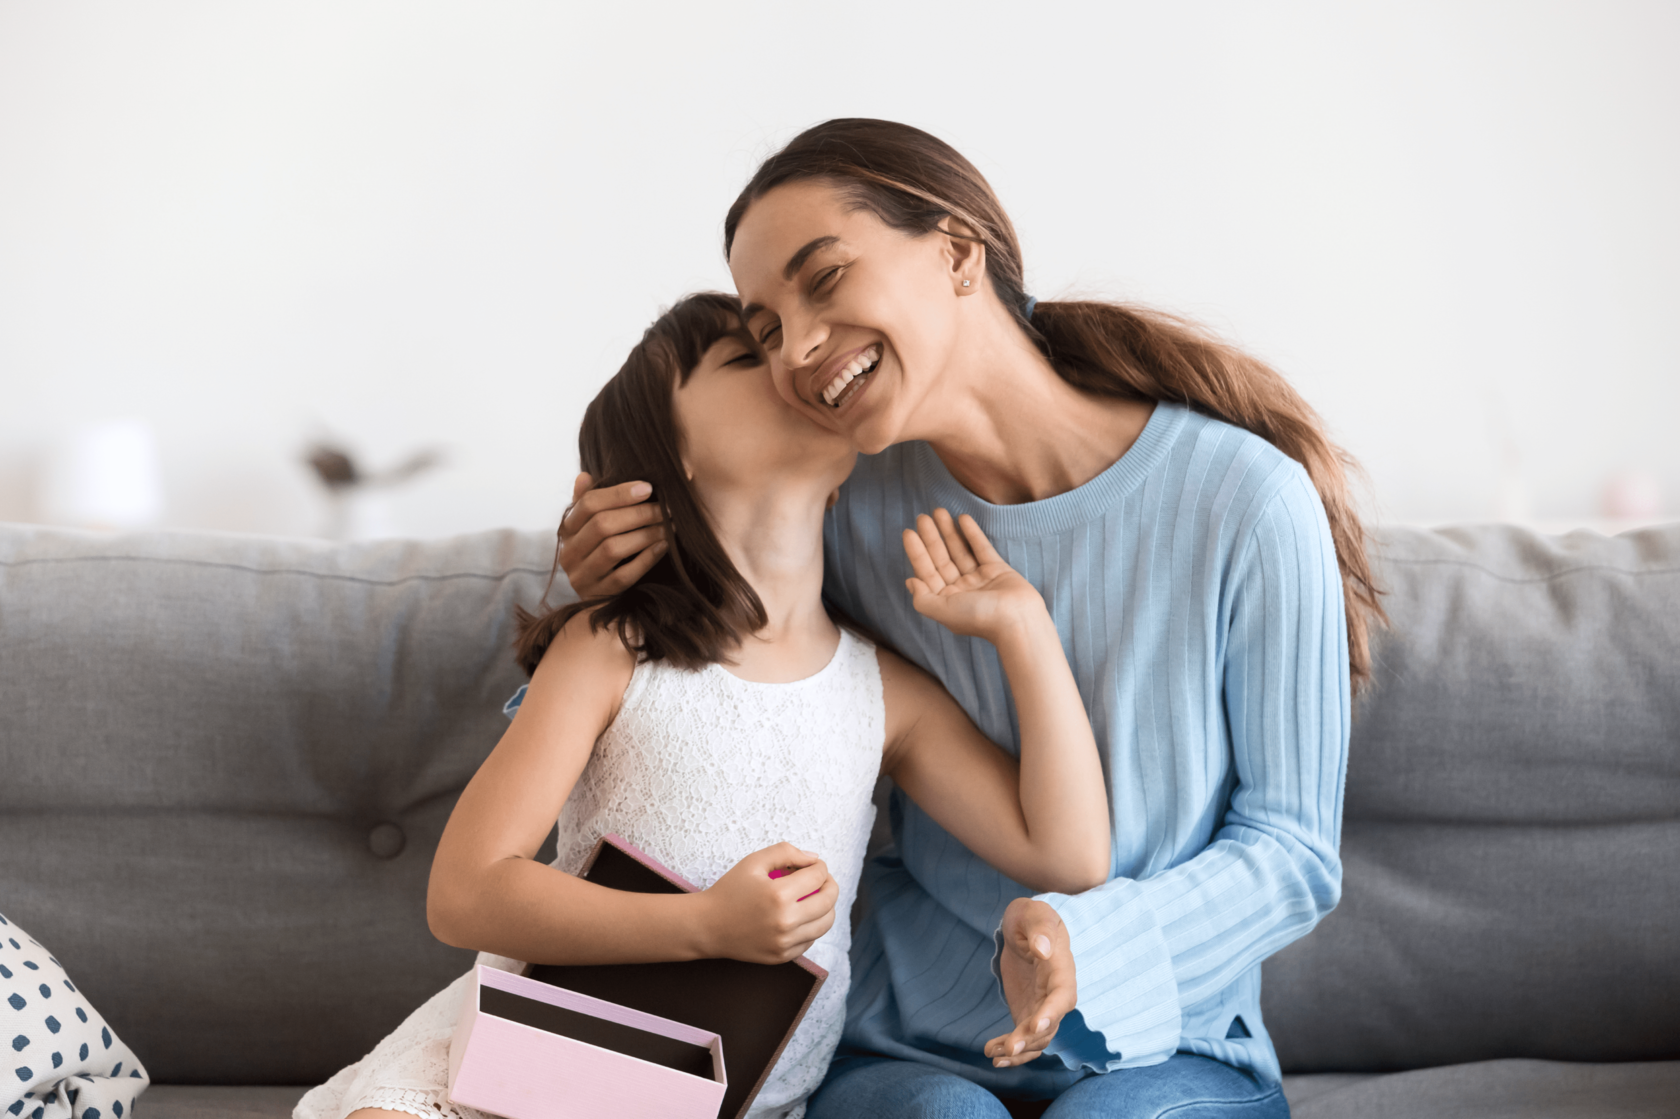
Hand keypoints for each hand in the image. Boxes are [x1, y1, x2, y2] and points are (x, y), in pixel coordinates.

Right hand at [558, 472, 666, 597]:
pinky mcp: (598, 596)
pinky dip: (646, 559)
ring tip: (667, 526)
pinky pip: (623, 576)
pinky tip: (663, 547)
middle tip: (665, 509)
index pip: (588, 504)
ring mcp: (581, 577)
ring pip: (612, 549)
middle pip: (602, 525)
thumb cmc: (598, 552)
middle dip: (638, 514)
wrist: (596, 602)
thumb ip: (588, 502)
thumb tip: (584, 476)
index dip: (619, 493)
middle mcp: (569, 553)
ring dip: (645, 534)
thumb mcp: (589, 527)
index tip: (648, 488)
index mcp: (566, 530)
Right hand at [696, 842, 837, 963]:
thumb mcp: (753, 861)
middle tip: (819, 879)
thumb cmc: (730, 890)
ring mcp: (785, 942)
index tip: (812, 864)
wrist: (707, 926)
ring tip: (813, 897)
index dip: (819, 866)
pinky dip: (812, 925)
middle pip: (829, 900)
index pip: (818, 876)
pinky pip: (812, 939)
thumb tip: (814, 859)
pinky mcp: (783, 956)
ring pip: (826, 923)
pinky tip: (800, 915)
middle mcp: (786, 922)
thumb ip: (786, 852)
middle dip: (829, 884)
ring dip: (826, 906)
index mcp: (779, 895)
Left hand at [902, 510, 1044, 644]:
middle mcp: (961, 590)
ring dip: (949, 532)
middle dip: (931, 538)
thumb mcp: (942, 611)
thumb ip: (922, 598)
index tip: (908, 532)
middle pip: (941, 559)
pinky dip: (972, 534)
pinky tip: (962, 518)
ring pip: (960, 551)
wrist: (1017, 619)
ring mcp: (979, 579)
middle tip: (922, 517)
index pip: (927, 572)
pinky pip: (981, 548)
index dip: (916, 552)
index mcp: (946, 601)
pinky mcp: (997, 570)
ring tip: (939, 511)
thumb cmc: (978, 617)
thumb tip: (909, 581)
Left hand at [984, 899, 1076, 1067]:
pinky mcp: (1027, 1012)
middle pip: (1050, 1024)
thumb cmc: (1030, 917)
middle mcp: (1055, 994)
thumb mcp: (1035, 915)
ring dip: (1019, 1050)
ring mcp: (1042, 1006)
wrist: (1022, 928)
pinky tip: (991, 1053)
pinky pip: (1023, 1037)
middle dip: (1030, 1039)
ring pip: (1037, 1038)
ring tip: (993, 1054)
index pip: (1062, 996)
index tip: (1036, 1025)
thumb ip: (1040, 929)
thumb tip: (1043, 948)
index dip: (1052, 1013)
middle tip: (1008, 1048)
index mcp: (1061, 970)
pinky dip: (1010, 1049)